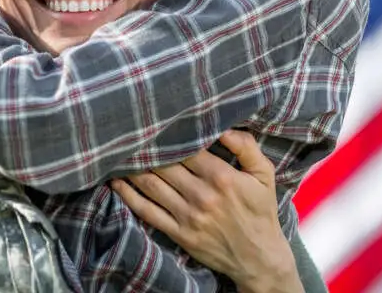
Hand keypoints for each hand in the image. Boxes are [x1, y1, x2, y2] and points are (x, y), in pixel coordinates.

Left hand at [112, 131, 302, 292]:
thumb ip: (246, 147)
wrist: (259, 258)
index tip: (155, 122)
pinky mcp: (179, 233)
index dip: (168, 134)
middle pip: (164, 164)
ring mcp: (188, 216)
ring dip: (132, 168)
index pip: (186, 148)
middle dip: (146, 147)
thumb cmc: (261, 211)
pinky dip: (129, 196)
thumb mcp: (264, 175)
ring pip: (151, 185)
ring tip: (118, 152)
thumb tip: (224, 126)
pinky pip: (147, 212)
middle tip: (130, 133)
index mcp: (221, 177)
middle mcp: (201, 195)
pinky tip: (117, 183)